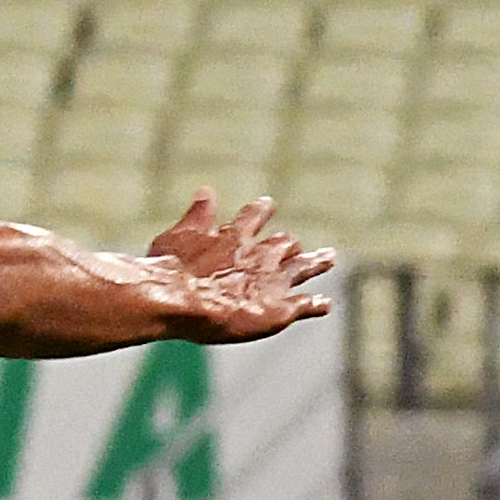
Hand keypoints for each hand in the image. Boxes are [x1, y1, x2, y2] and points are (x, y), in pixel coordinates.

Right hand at [147, 190, 334, 343]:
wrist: (181, 299)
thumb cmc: (171, 269)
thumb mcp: (178, 235)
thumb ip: (197, 216)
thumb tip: (206, 190)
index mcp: (235, 237)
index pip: (253, 216)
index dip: (259, 210)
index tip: (266, 204)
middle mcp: (260, 256)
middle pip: (284, 243)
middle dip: (288, 243)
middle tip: (294, 244)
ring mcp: (272, 282)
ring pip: (303, 267)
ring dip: (316, 262)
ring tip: (328, 258)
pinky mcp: (279, 309)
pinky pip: (305, 305)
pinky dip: (315, 305)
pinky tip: (324, 305)